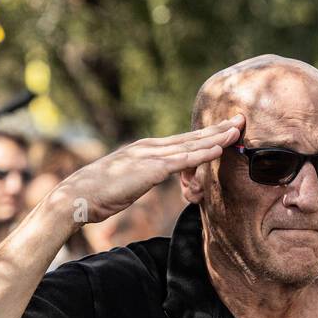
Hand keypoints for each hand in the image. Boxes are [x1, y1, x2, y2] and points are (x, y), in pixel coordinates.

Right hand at [49, 116, 243, 226]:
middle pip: (191, 137)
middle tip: (240, 120)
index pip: (182, 140)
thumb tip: (151, 177)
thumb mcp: (128, 181)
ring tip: (237, 131)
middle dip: (217, 129)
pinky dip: (202, 153)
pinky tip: (219, 149)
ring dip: (216, 137)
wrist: (77, 196)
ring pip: (191, 145)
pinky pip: (182, 160)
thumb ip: (144, 176)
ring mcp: (150, 156)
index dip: (206, 134)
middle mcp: (150, 147)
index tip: (225, 129)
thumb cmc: (99, 193)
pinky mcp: (149, 169)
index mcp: (145, 150)